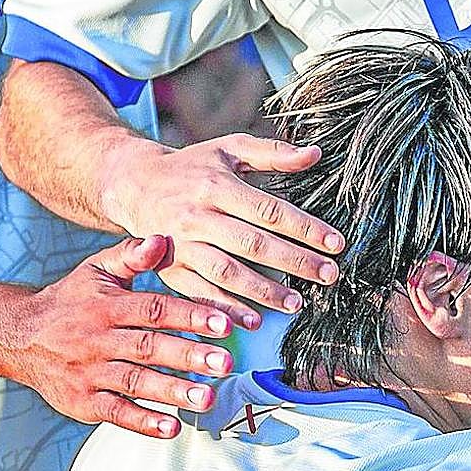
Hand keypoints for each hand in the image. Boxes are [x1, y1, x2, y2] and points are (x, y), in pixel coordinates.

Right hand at [3, 234, 234, 437]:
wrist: (18, 335)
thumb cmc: (70, 300)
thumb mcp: (97, 269)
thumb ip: (132, 255)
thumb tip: (162, 238)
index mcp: (108, 306)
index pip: (154, 310)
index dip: (190, 316)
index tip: (224, 323)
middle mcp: (99, 339)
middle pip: (149, 347)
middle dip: (190, 356)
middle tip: (225, 363)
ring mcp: (90, 373)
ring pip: (136, 382)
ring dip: (173, 391)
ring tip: (207, 397)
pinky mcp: (82, 402)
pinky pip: (115, 413)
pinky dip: (143, 422)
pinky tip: (171, 427)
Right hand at [105, 133, 343, 326]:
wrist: (134, 184)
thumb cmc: (193, 165)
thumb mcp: (229, 148)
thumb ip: (272, 153)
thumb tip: (316, 154)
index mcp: (217, 185)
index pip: (268, 209)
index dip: (304, 227)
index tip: (336, 243)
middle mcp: (198, 216)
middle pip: (253, 243)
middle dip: (294, 261)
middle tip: (329, 275)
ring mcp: (182, 245)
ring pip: (227, 273)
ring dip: (264, 291)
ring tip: (297, 303)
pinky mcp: (170, 269)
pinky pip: (200, 293)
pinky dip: (226, 309)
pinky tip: (254, 322)